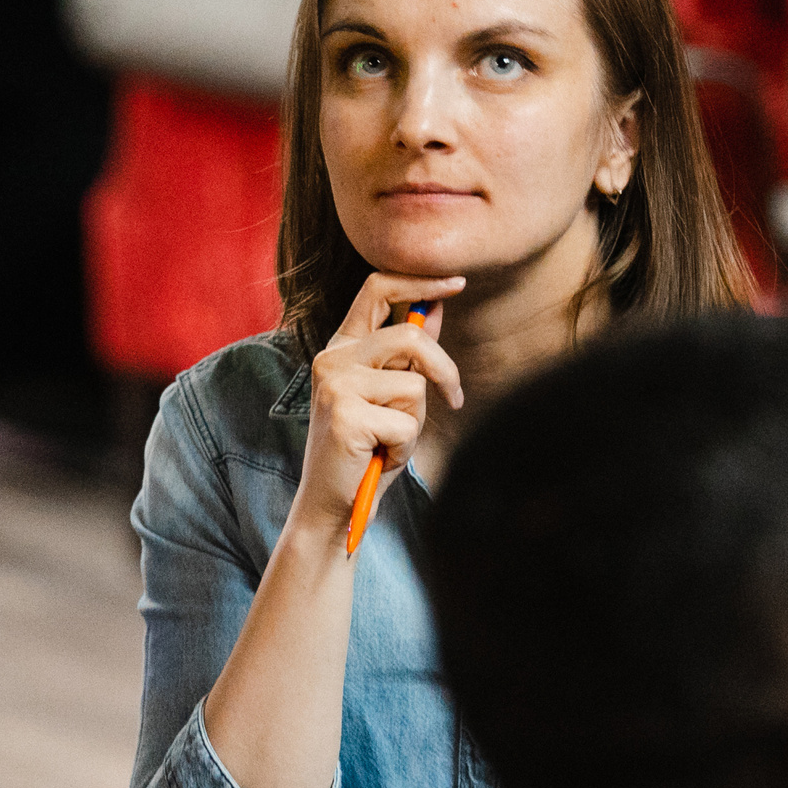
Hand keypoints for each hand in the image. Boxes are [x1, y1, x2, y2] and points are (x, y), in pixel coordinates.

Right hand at [294, 272, 465, 535]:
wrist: (332, 506)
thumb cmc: (366, 452)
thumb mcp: (392, 398)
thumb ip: (408, 356)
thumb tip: (433, 311)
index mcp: (342, 348)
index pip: (376, 288)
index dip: (419, 281)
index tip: (455, 283)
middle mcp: (333, 359)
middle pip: (409, 337)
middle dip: (444, 369)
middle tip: (455, 399)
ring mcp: (335, 386)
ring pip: (414, 385)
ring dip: (416, 420)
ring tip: (390, 441)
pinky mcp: (344, 415)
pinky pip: (406, 422)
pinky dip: (405, 446)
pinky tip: (381, 457)